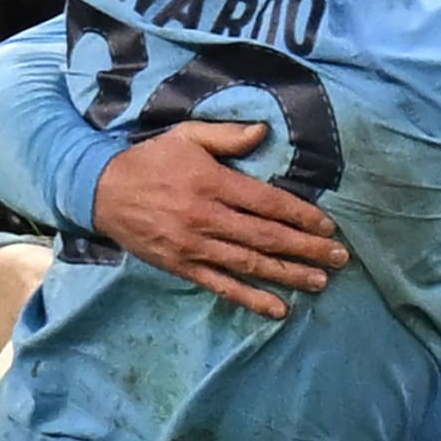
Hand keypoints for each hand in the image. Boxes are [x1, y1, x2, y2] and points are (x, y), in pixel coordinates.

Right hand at [93, 120, 347, 319]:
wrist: (100, 191)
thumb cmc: (149, 160)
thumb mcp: (185, 136)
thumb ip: (226, 136)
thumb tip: (264, 132)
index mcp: (212, 183)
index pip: (267, 202)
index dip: (301, 215)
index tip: (327, 225)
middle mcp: (207, 217)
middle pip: (267, 236)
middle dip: (307, 248)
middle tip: (340, 258)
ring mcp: (195, 246)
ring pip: (251, 264)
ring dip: (288, 274)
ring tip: (320, 281)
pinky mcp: (183, 267)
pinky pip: (223, 286)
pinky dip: (251, 299)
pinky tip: (278, 308)